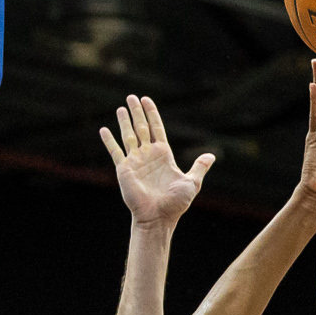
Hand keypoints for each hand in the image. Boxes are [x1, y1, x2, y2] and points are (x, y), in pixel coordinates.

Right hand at [101, 95, 214, 226]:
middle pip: (142, 127)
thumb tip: (212, 155)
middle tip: (132, 97)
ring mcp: (135, 161)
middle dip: (137, 112)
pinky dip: (109, 141)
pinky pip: (115, 152)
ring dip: (124, 121)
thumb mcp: (192, 182)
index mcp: (163, 155)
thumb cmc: (175, 204)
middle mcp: (148, 155)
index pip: (157, 128)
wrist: (159, 218)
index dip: (152, 114)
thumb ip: (199, 167)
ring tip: (121, 107)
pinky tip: (103, 129)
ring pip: (129, 136)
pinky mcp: (124, 170)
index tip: (147, 100)